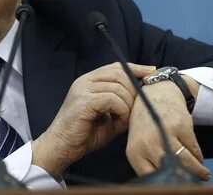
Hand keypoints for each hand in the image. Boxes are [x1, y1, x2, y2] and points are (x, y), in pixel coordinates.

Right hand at [32, 62, 155, 175]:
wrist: (61, 147)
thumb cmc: (84, 134)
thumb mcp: (108, 117)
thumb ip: (122, 106)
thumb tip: (144, 100)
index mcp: (89, 81)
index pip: (116, 67)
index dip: (135, 68)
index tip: (151, 72)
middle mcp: (85, 81)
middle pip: (120, 74)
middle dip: (133, 91)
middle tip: (133, 110)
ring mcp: (83, 89)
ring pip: (118, 87)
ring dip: (127, 105)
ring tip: (123, 119)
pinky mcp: (84, 101)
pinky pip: (112, 99)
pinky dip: (121, 110)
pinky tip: (118, 121)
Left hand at [126, 79, 211, 180]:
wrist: (156, 93)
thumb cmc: (147, 122)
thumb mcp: (141, 143)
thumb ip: (150, 162)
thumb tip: (167, 182)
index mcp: (134, 153)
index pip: (151, 178)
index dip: (167, 183)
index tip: (177, 184)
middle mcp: (147, 145)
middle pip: (171, 172)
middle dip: (185, 179)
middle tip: (194, 181)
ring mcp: (164, 135)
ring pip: (187, 164)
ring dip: (199, 171)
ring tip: (203, 174)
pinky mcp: (181, 127)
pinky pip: (195, 151)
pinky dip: (199, 157)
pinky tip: (199, 158)